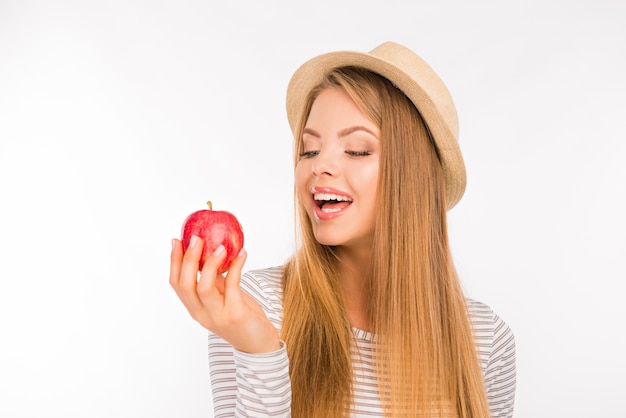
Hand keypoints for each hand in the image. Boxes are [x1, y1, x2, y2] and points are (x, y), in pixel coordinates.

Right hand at [169, 236, 280, 353]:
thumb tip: (211, 251)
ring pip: (204, 287)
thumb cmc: (241, 317)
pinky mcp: (236, 314)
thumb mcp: (222, 298)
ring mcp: (218, 316)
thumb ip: (215, 281)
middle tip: (195, 238)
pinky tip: (242, 253)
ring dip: (210, 263)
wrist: (259, 344)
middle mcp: (202, 314)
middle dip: (188, 258)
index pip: (176, 284)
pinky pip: (232, 285)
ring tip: (220, 246)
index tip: (176, 241)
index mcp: (195, 309)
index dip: (174, 262)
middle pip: (185, 285)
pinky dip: (236, 266)